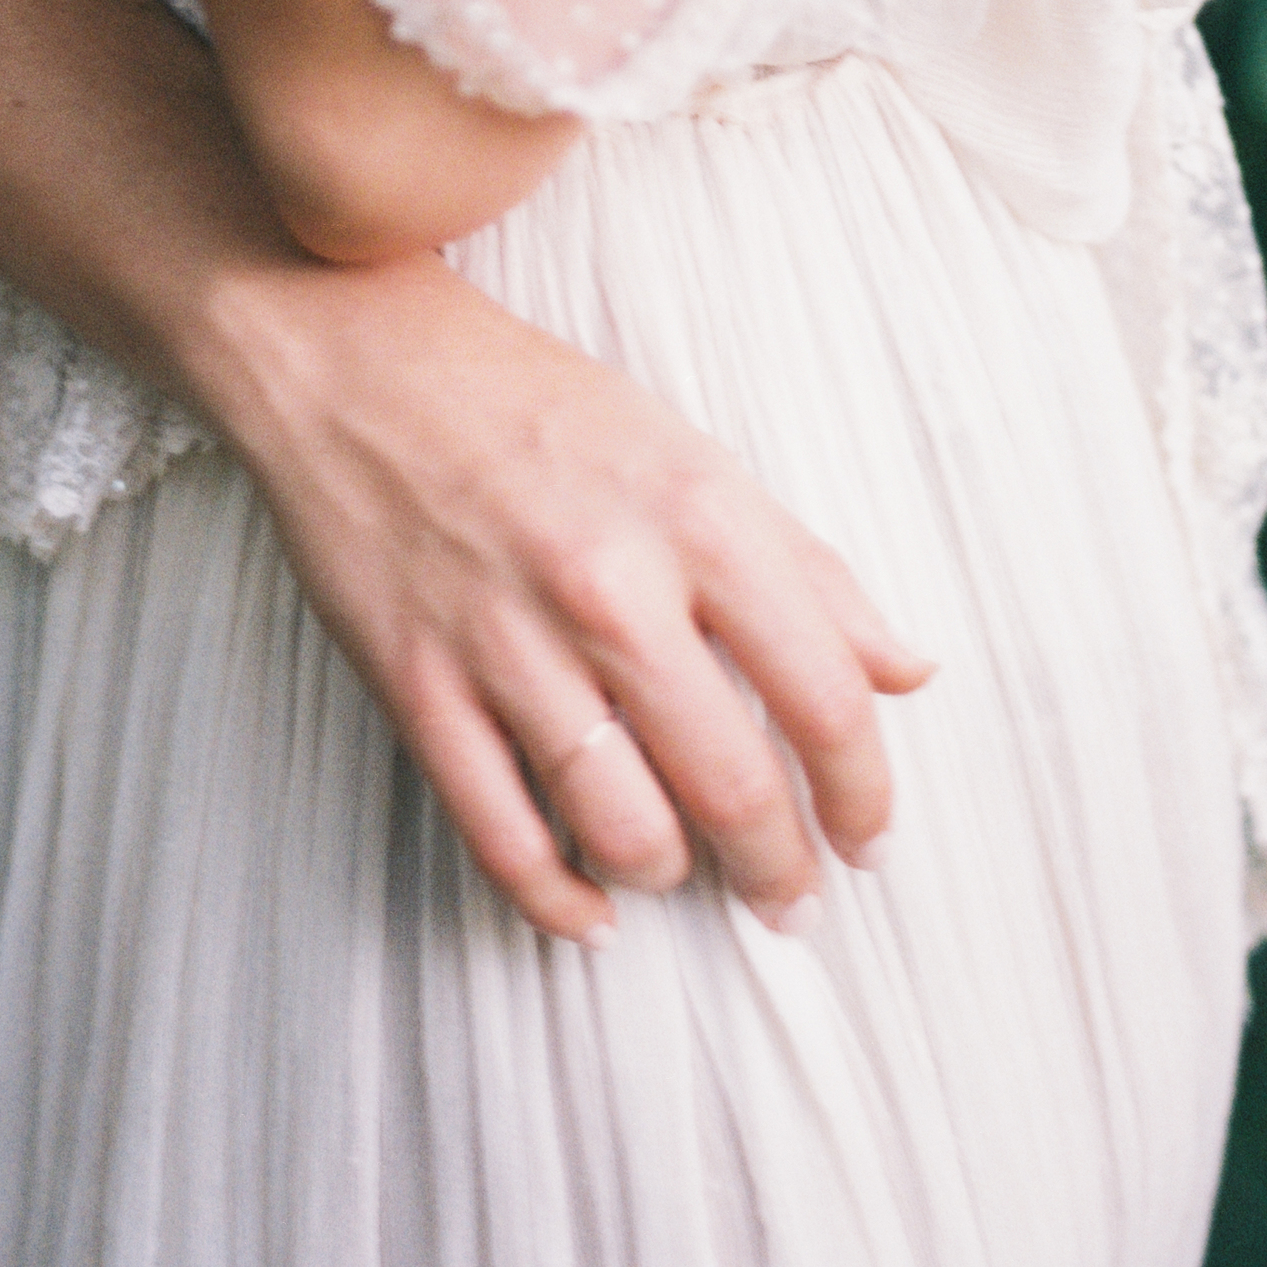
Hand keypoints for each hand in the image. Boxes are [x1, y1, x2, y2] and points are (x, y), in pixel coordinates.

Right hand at [197, 255, 933, 947]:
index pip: (823, 695)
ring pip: (624, 830)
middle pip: (731, 785)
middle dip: (779, 869)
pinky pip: (502, 838)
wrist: (358, 357)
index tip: (869, 838)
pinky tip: (590, 909)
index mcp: (697, 516)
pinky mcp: (418, 684)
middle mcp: (611, 585)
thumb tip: (908, 670)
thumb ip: (806, 568)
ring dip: (670, 876)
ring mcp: (507, 640)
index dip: (863, 793)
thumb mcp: (691, 456)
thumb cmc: (533, 404)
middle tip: (791, 898)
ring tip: (681, 869)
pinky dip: (557, 900)